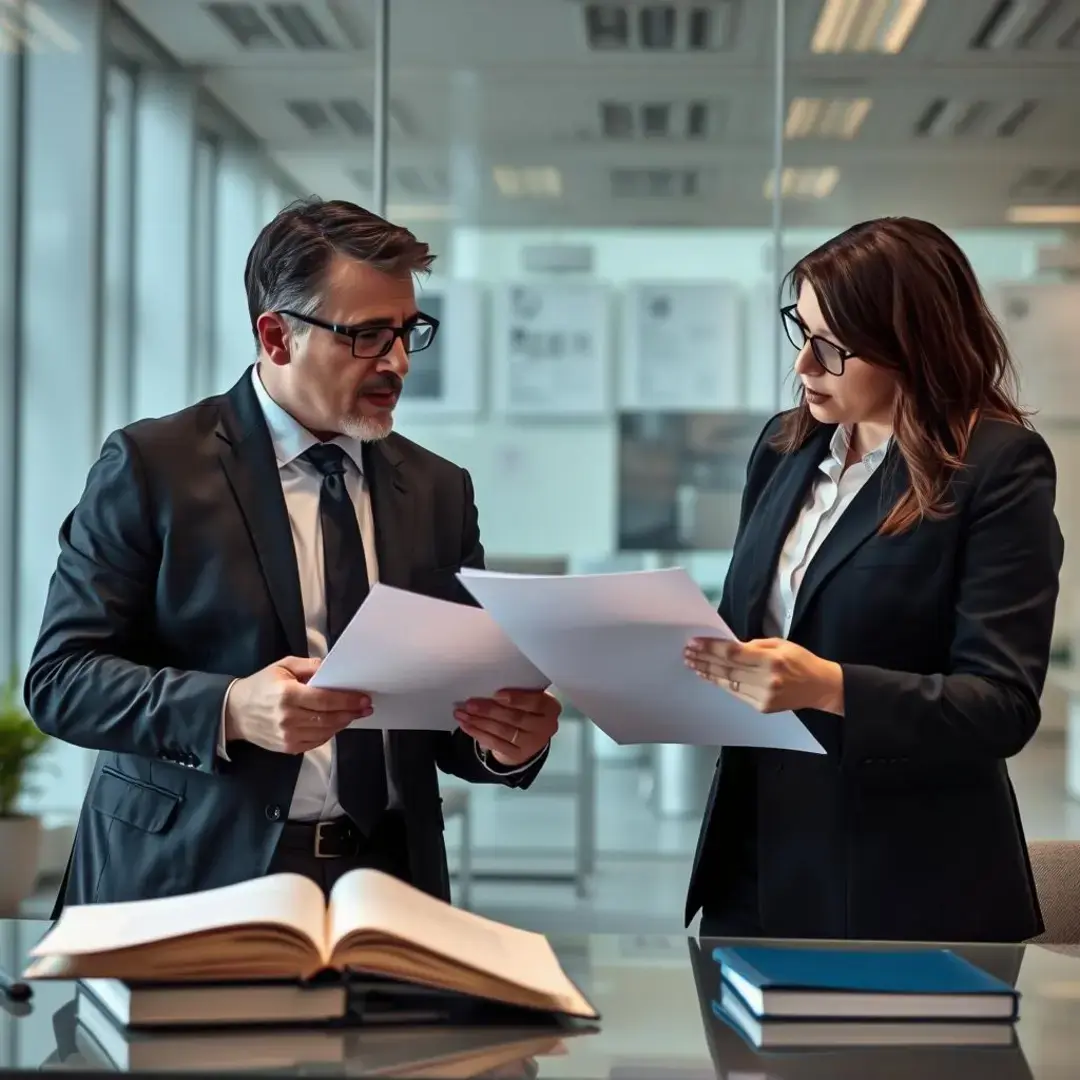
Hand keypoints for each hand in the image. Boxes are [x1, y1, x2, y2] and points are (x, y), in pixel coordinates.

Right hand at [224, 656, 372, 753]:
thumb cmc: (260, 685)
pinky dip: (329, 733)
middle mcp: (288, 718)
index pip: (325, 699)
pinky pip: (317, 742)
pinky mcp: (288, 747)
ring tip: (353, 714)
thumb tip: (333, 668)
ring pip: (326, 732)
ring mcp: (288, 736)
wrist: (234, 712)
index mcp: (287, 694)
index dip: (347, 700)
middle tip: (365, 707)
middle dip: (351, 712)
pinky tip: (335, 724)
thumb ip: (309, 666)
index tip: (364, 698)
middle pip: (329, 718)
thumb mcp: (283, 666)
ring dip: (342, 723)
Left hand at [454, 689, 560, 766]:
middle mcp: (546, 727)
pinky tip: (466, 725)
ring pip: (503, 731)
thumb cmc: (526, 707)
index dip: (516, 699)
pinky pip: (495, 743)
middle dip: (490, 710)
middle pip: (515, 718)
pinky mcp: (518, 755)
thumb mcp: (529, 697)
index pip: (536, 703)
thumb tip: (488, 689)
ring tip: (461, 713)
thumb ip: (517, 693)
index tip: (496, 694)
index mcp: (551, 708)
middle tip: (469, 704)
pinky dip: (478, 733)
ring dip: (479, 722)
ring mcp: (532, 744)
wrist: (529, 735)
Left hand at [683, 637, 844, 714]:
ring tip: (693, 664)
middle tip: (688, 653)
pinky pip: (736, 693)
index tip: (695, 643)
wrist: (820, 687)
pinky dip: (721, 684)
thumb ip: (753, 646)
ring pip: (728, 683)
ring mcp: (764, 696)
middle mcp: (766, 679)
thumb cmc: (800, 660)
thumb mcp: (780, 644)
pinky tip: (710, 677)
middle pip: (727, 669)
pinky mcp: (762, 707)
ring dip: (708, 673)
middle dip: (704, 660)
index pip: (733, 654)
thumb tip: (728, 648)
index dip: (711, 648)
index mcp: (771, 660)